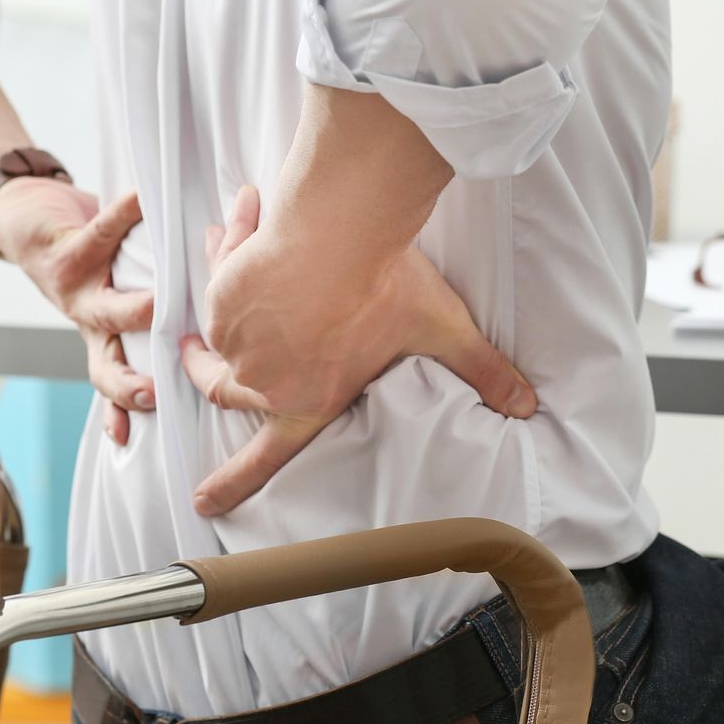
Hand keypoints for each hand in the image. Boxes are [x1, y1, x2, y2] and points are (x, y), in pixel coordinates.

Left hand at [0, 179, 155, 443]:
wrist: (21, 218)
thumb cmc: (81, 257)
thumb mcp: (108, 292)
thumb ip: (150, 310)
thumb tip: (224, 315)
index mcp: (101, 338)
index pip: (115, 385)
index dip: (126, 409)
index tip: (158, 418)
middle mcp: (87, 322)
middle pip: (105, 366)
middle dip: (128, 384)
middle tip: (156, 393)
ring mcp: (75, 291)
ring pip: (104, 310)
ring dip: (134, 310)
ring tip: (162, 305)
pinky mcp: (67, 250)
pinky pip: (102, 231)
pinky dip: (128, 212)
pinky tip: (147, 198)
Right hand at [180, 184, 537, 515]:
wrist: (340, 234)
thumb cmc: (387, 287)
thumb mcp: (442, 333)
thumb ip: (481, 371)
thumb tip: (527, 406)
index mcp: (307, 401)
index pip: (266, 457)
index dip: (233, 482)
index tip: (203, 501)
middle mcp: (264, 377)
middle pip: (222, 389)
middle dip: (204, 374)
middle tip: (196, 359)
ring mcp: (236, 337)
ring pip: (217, 327)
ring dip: (228, 298)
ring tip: (235, 259)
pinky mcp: (222, 292)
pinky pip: (219, 272)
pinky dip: (230, 250)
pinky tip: (245, 221)